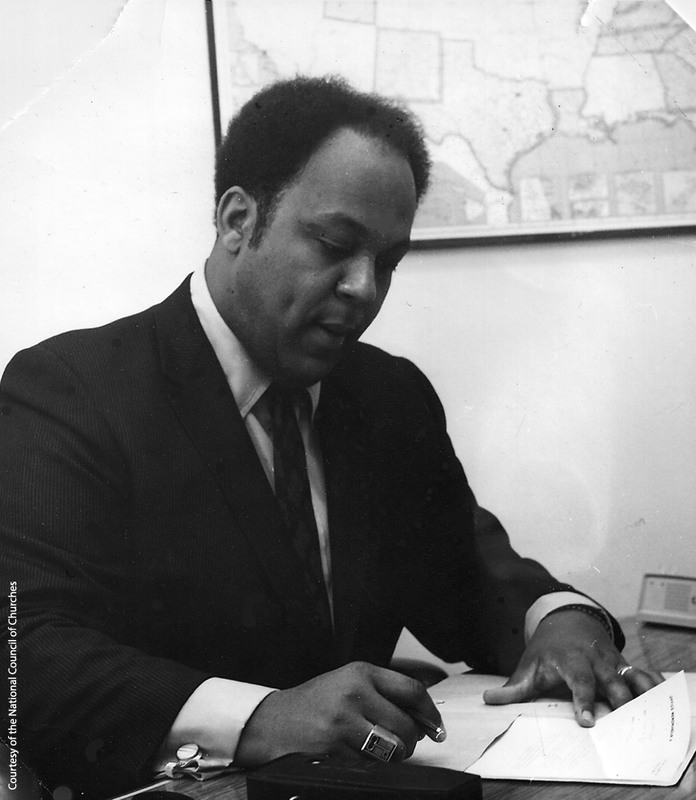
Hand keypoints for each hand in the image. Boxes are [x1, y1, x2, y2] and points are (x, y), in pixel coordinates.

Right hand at [233, 661, 442, 766]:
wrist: (271, 722)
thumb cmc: (313, 704)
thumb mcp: (347, 684)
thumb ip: (382, 694)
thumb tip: (424, 718)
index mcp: (361, 672)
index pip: (412, 690)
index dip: (430, 713)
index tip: (436, 727)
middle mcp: (354, 692)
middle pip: (406, 725)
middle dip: (410, 742)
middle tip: (404, 745)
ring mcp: (343, 720)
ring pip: (391, 749)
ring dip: (392, 757)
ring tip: (379, 751)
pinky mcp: (334, 747)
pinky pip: (369, 765)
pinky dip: (369, 766)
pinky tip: (355, 756)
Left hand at [482, 609, 661, 725]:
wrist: (566, 621)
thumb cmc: (546, 650)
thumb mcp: (528, 665)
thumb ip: (512, 687)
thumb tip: (488, 700)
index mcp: (569, 659)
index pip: (578, 680)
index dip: (582, 700)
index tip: (586, 722)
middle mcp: (594, 658)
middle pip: (610, 681)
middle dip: (619, 700)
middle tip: (626, 723)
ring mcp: (611, 660)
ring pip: (631, 676)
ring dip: (641, 693)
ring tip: (649, 713)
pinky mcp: (624, 664)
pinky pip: (642, 673)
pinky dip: (653, 684)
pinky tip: (661, 698)